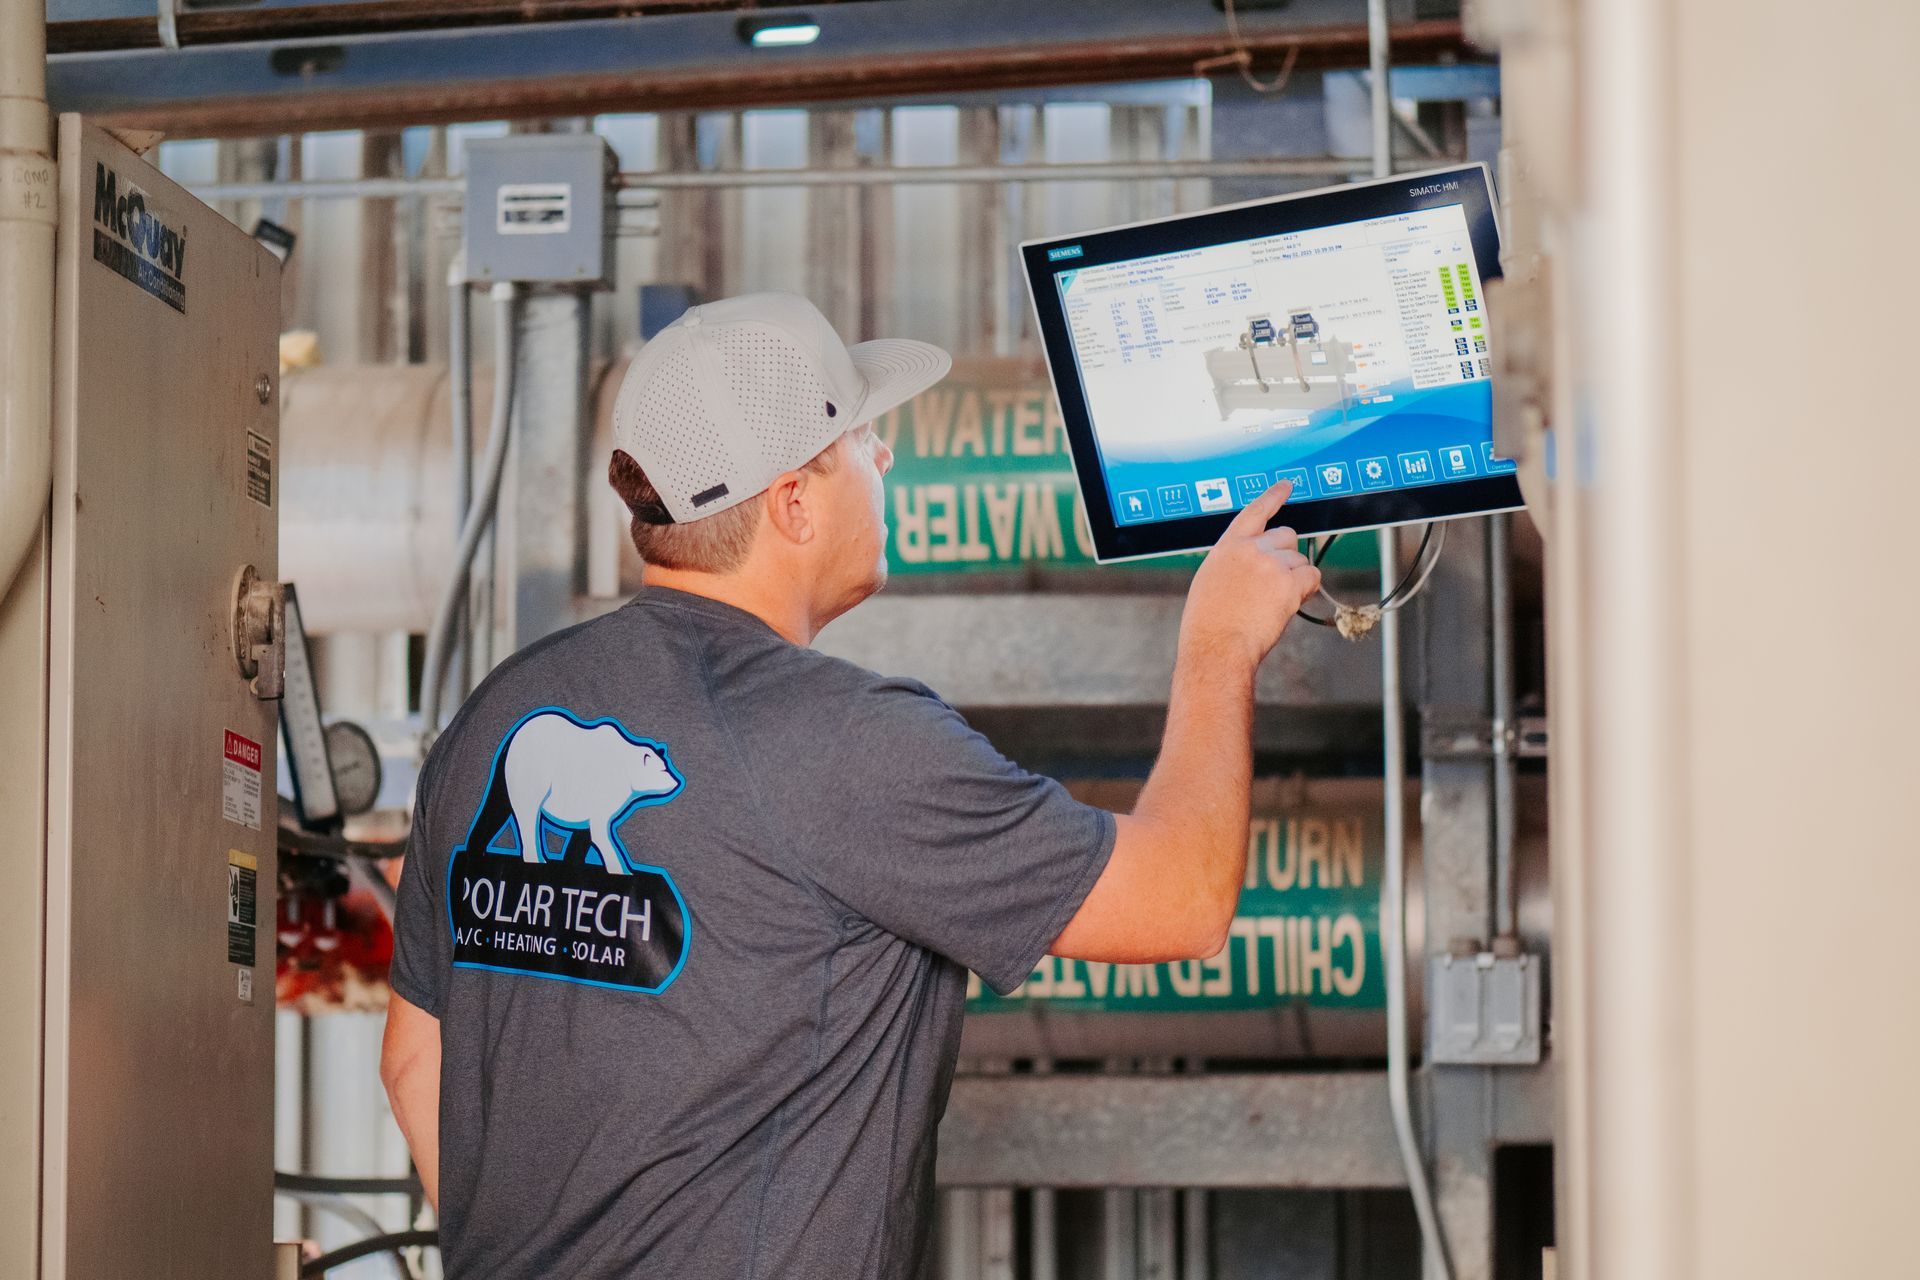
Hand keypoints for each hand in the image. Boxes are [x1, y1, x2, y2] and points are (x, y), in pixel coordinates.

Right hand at [1178, 479, 1321, 668]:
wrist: (1216, 647)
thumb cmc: (1208, 623)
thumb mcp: (1211, 580)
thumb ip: (1234, 562)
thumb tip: (1254, 562)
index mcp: (1228, 546)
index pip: (1254, 512)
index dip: (1273, 496)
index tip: (1286, 486)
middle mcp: (1250, 549)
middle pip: (1287, 537)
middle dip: (1287, 556)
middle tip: (1274, 583)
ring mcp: (1271, 564)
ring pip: (1300, 560)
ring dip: (1294, 578)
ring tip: (1272, 602)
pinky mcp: (1288, 583)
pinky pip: (1311, 577)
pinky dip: (1306, 589)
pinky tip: (1289, 604)